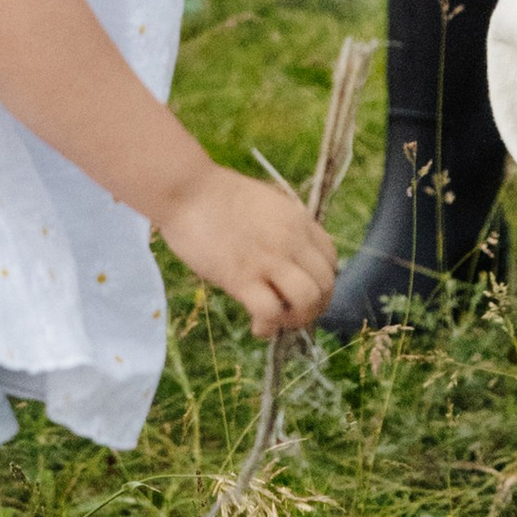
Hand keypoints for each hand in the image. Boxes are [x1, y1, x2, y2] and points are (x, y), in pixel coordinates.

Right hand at [156, 158, 337, 333]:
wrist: (185, 189)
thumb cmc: (215, 194)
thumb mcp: (265, 202)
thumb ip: (283, 227)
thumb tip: (288, 256)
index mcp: (298, 220)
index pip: (331, 261)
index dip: (321, 282)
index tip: (302, 289)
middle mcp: (291, 240)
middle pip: (325, 285)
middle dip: (313, 307)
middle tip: (290, 312)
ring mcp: (269, 259)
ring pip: (308, 301)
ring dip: (297, 319)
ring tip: (277, 319)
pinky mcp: (242, 278)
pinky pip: (271, 313)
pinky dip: (269, 327)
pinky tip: (257, 326)